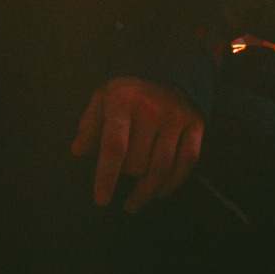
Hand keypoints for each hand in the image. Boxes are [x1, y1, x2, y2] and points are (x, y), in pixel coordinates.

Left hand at [69, 74, 204, 211]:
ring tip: (134, 202)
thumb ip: (89, 125)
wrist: (167, 71)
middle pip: (138, 162)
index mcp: (122, 102)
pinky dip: (173, 182)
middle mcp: (151, 109)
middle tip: (123, 173)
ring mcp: (176, 117)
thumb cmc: (127, 95)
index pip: (114, 146)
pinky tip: (160, 192)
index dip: (107, 176)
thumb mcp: (102, 100)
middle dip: (127, 175)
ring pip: (162, 167)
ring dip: (147, 190)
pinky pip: (187, 162)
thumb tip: (78, 150)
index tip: (102, 201)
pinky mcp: (195, 124)